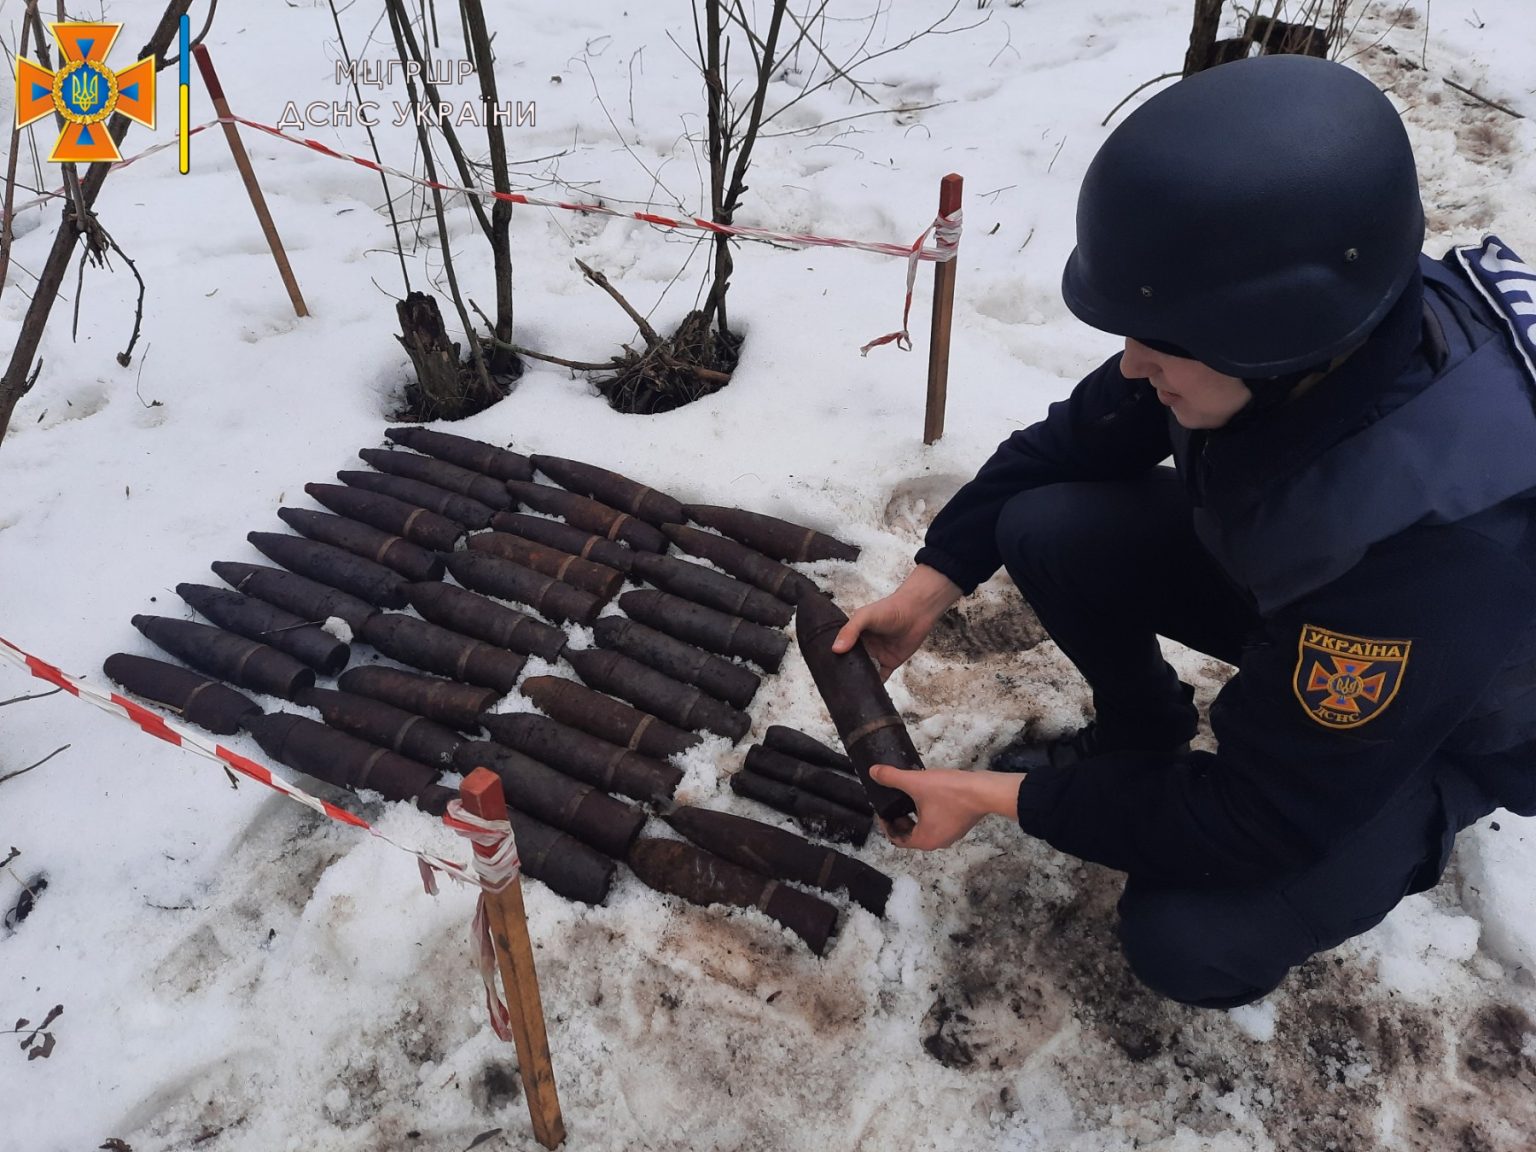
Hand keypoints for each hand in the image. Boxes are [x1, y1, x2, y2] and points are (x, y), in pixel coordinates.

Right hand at [831, 565, 960, 680]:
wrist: (916, 612)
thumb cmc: (890, 609)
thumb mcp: (865, 616)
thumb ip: (850, 631)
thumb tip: (836, 650)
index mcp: (855, 633)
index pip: (840, 647)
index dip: (833, 657)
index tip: (823, 669)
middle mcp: (864, 645)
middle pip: (851, 661)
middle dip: (844, 671)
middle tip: (833, 685)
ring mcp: (877, 654)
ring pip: (864, 671)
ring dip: (858, 680)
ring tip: (847, 693)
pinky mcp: (890, 662)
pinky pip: (881, 677)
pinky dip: (876, 685)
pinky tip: (868, 693)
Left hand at [869, 763, 1024, 850]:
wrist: (985, 791)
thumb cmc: (949, 791)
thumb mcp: (916, 782)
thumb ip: (892, 777)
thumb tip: (873, 772)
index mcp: (923, 839)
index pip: (896, 839)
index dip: (885, 824)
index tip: (882, 808)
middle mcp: (937, 842)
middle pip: (909, 835)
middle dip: (898, 819)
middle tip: (892, 801)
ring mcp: (951, 835)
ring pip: (924, 828)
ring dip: (913, 816)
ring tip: (907, 795)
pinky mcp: (960, 825)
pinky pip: (936, 823)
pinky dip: (927, 813)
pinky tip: (926, 795)